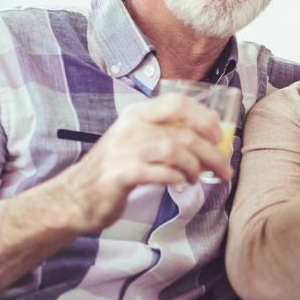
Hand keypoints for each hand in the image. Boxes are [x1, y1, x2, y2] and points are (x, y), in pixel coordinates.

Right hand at [57, 94, 231, 232]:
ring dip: (195, 167)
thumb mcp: (136, 141)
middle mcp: (130, 127)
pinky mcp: (120, 175)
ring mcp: (124, 150)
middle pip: (183, 132)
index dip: (204, 117)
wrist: (76, 195)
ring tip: (197, 178)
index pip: (178, 103)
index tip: (219, 135)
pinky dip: (177, 178)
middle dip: (211, 153)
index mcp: (137, 114)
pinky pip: (159, 172)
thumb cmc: (114, 169)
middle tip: (224, 169)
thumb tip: (208, 140)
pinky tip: (180, 183)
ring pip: (175, 150)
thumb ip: (164, 134)